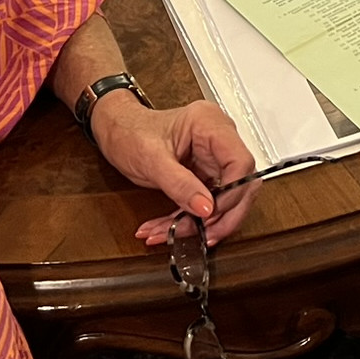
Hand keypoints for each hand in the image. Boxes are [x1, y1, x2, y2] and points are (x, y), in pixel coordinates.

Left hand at [87, 94, 261, 247]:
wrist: (117, 130)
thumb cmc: (130, 131)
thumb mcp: (151, 159)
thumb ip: (180, 184)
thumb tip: (206, 208)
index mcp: (209, 124)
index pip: (240, 161)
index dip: (231, 193)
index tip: (211, 214)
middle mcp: (218, 139)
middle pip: (242, 184)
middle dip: (222, 216)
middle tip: (201, 234)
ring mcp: (213, 157)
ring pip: (226, 199)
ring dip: (203, 223)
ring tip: (175, 234)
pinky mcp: (205, 174)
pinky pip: (207, 203)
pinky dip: (189, 220)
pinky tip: (169, 229)